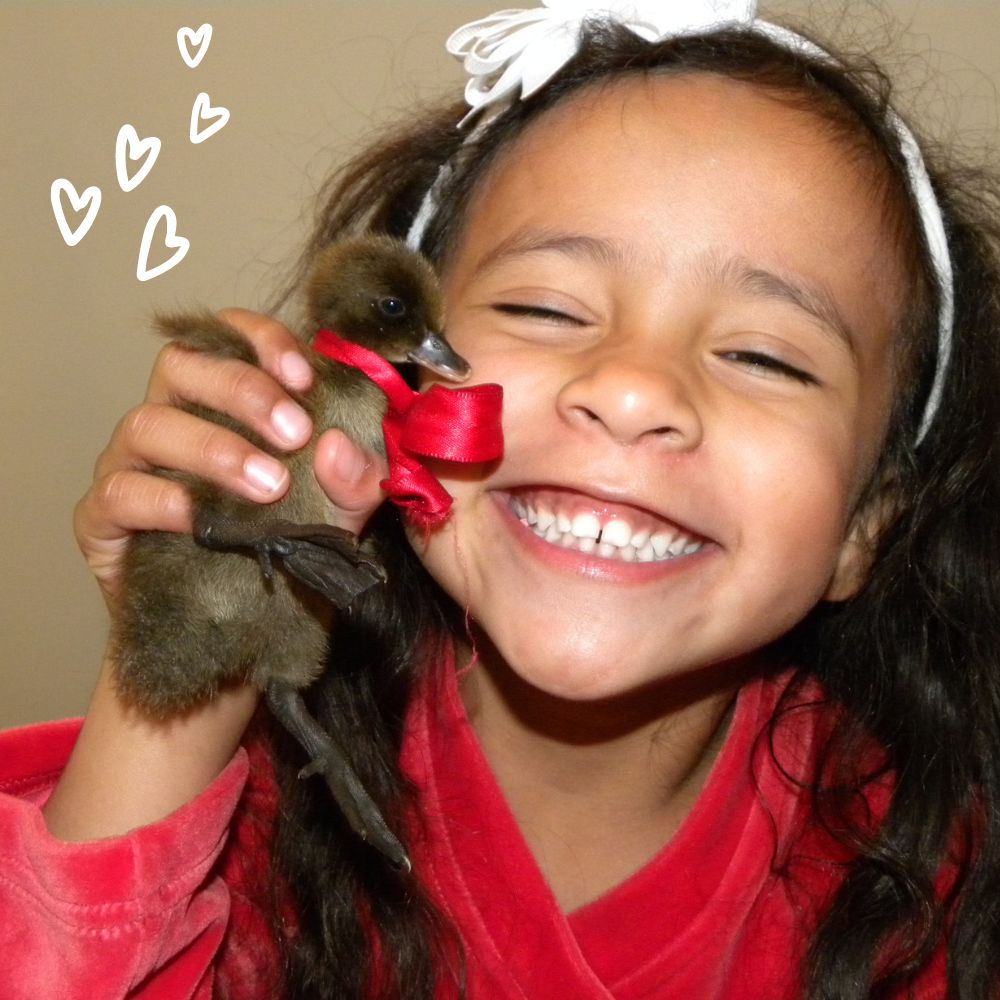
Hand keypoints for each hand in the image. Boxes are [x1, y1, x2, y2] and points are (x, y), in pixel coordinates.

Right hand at [47, 309, 390, 839]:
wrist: (236, 634)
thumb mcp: (339, 515)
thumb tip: (341, 446)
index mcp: (224, 402)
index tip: (305, 375)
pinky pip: (118, 493)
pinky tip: (201, 520)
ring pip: (148, 424)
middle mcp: (171, 420)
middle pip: (183, 366)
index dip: (263, 342)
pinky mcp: (103, 520)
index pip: (228, 338)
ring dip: (214, 448)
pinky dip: (162, 499)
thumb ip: (355, 480)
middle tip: (296, 434)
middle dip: (243, 390)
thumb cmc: (282, 551)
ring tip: (269, 485)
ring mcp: (131, 466)